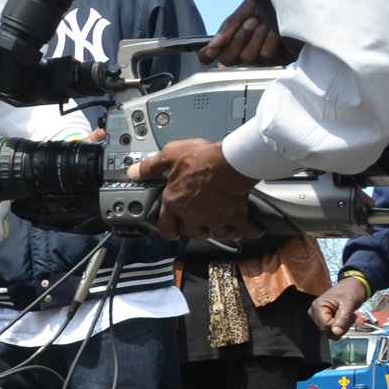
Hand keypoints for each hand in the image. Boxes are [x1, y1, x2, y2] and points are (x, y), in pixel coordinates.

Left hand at [127, 138, 259, 237]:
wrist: (230, 162)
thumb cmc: (201, 158)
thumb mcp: (170, 155)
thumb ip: (151, 166)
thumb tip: (134, 173)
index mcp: (175, 202)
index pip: (166, 226)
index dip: (167, 231)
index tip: (171, 233)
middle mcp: (194, 214)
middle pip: (193, 233)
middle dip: (197, 232)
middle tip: (201, 229)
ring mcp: (215, 217)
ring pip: (219, 233)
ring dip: (223, 233)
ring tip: (227, 230)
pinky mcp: (235, 215)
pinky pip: (245, 229)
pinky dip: (251, 230)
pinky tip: (254, 229)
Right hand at [199, 0, 287, 67]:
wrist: (296, 0)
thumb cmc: (270, 4)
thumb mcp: (246, 10)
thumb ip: (228, 27)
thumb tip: (211, 47)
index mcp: (232, 40)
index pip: (208, 55)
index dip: (206, 54)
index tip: (211, 49)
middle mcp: (243, 53)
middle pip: (227, 60)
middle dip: (238, 38)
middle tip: (251, 22)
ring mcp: (260, 60)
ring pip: (247, 57)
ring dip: (256, 36)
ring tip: (265, 23)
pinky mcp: (278, 61)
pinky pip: (266, 56)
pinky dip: (270, 40)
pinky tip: (276, 31)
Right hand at [311, 277, 370, 336]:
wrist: (352, 286)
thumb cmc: (351, 291)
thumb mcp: (349, 304)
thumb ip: (343, 319)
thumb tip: (336, 333)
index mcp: (317, 307)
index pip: (325, 327)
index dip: (339, 326)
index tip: (349, 318)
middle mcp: (314, 312)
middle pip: (326, 331)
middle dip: (340, 327)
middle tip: (349, 317)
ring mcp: (317, 316)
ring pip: (329, 332)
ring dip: (341, 327)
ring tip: (347, 315)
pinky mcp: (321, 318)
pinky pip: (330, 329)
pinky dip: (340, 326)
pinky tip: (344, 317)